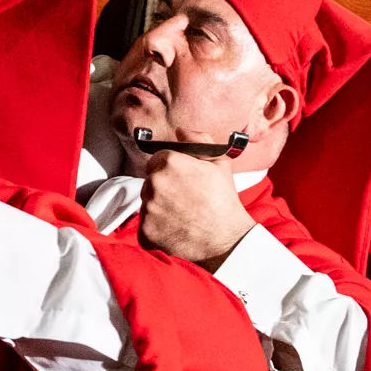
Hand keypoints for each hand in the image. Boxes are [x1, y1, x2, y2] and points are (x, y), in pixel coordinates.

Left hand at [132, 148, 256, 266]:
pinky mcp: (145, 230)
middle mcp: (154, 182)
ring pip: (147, 202)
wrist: (226, 239)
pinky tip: (175, 229)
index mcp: (170, 162)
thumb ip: (198, 140)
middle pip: (150, 181)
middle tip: (184, 200)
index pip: (157, 160)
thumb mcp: (219, 163)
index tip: (183, 181)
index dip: (170, 170)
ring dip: (159, 207)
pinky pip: (145, 225)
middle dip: (163, 188)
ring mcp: (148, 207)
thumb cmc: (224, 200)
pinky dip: (156, 228)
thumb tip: (180, 131)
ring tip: (181, 215)